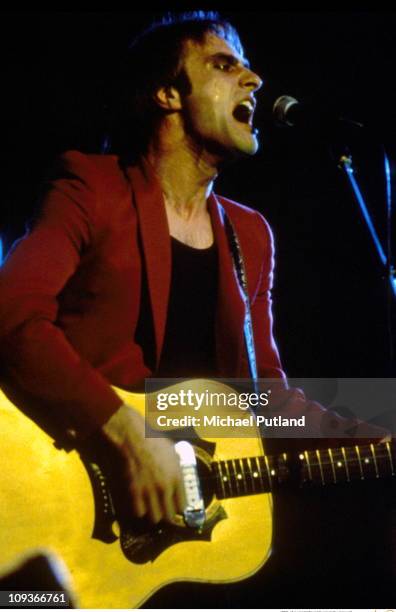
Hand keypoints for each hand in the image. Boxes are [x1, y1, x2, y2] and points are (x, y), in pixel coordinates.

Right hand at [100, 403, 184, 523]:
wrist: (134, 437)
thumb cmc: (154, 441)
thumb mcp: (173, 454)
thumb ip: (178, 470)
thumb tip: (182, 480)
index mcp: (178, 477)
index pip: (182, 506)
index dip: (177, 508)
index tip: (173, 506)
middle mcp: (166, 487)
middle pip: (169, 515)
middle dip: (166, 514)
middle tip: (161, 510)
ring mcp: (150, 491)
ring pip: (154, 518)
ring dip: (152, 514)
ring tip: (150, 508)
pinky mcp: (134, 492)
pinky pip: (139, 512)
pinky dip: (139, 510)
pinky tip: (139, 503)